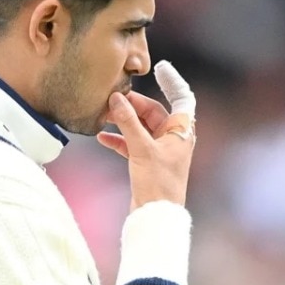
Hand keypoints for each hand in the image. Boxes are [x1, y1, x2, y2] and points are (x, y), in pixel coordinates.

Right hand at [96, 60, 196, 209]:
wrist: (155, 217)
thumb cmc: (158, 184)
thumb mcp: (142, 149)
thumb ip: (128, 123)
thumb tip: (116, 98)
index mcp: (182, 131)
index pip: (182, 98)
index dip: (172, 81)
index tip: (159, 67)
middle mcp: (173, 138)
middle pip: (154, 111)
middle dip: (133, 104)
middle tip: (112, 97)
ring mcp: (160, 151)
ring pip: (141, 127)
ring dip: (123, 121)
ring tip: (103, 114)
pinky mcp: (147, 163)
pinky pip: (132, 144)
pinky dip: (119, 139)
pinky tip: (102, 136)